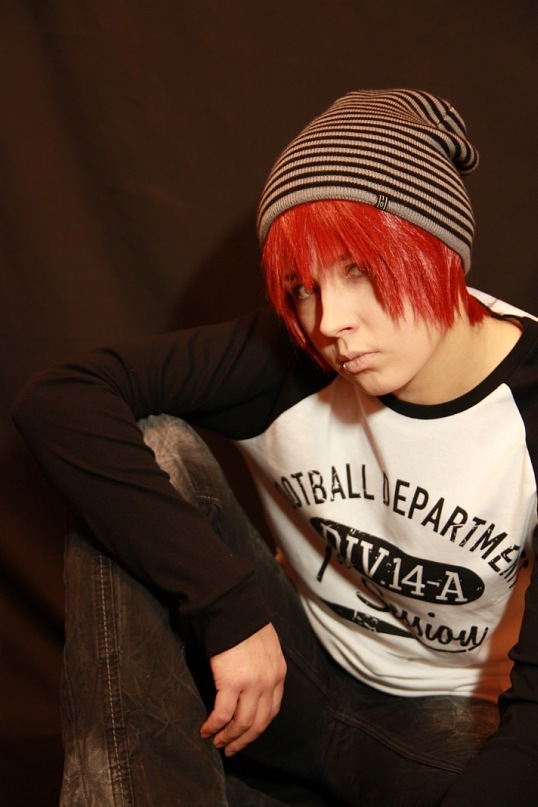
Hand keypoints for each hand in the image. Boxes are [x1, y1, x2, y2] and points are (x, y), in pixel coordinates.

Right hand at [200, 623, 286, 755]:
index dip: (258, 727)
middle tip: (230, 748)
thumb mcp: (266, 647)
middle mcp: (269, 682)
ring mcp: (252, 684)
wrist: (233, 608)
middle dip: (244, 739)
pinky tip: (206, 730)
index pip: (272, 710)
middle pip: (259, 723)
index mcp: (278, 673)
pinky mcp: (231, 682)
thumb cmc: (244, 623)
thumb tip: (252, 683)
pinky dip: (213, 726)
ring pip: (241, 724)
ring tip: (217, 742)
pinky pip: (222, 714)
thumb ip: (263, 667)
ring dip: (228, 737)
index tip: (246, 735)